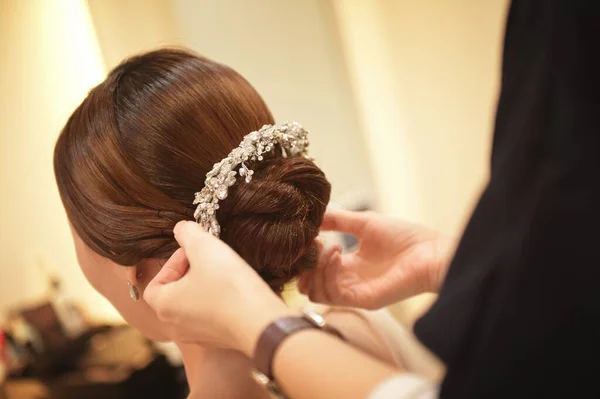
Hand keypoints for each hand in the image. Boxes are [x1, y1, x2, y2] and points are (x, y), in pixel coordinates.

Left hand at [144, 221, 293, 354]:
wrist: (261, 323)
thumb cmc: (228, 286)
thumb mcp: (205, 247)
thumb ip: (188, 233)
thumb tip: (181, 228)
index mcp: (165, 306)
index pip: (155, 284)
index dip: (171, 264)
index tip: (192, 254)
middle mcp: (177, 326)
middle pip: (175, 292)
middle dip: (190, 272)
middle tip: (209, 259)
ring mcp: (199, 336)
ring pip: (195, 304)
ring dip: (205, 285)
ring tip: (224, 271)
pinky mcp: (220, 339)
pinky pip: (213, 316)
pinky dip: (220, 301)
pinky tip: (236, 289)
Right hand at [298, 209, 454, 309]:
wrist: (430, 251)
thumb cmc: (404, 237)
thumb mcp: (364, 222)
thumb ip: (337, 219)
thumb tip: (313, 215)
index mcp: (349, 267)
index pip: (315, 270)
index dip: (309, 255)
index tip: (313, 236)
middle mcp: (348, 282)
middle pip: (310, 286)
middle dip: (306, 266)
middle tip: (315, 245)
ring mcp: (354, 293)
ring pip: (316, 293)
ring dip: (317, 267)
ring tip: (331, 246)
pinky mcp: (362, 300)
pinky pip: (332, 294)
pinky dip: (328, 273)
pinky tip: (339, 253)